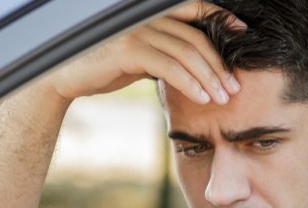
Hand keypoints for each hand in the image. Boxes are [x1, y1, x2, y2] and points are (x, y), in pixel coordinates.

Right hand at [40, 1, 243, 104]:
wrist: (64, 79)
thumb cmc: (102, 68)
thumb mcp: (139, 57)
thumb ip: (164, 54)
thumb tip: (191, 65)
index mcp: (150, 15)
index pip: (194, 9)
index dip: (221, 18)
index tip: (243, 35)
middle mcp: (144, 17)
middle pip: (196, 36)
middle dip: (219, 63)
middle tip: (234, 87)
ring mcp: (136, 30)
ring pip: (186, 52)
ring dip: (209, 77)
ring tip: (223, 98)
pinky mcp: (128, 49)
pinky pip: (168, 66)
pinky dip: (190, 83)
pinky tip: (202, 98)